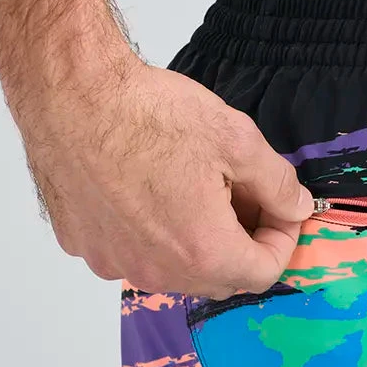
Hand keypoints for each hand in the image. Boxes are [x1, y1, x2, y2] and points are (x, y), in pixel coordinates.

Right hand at [11, 48, 311, 296]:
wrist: (68, 92)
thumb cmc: (149, 114)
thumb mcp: (237, 140)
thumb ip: (278, 184)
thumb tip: (297, 207)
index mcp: (204, 253)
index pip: (264, 273)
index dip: (281, 239)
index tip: (280, 208)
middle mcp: (158, 271)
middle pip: (219, 275)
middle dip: (240, 240)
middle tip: (240, 192)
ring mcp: (115, 262)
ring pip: (174, 267)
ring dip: (194, 239)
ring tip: (191, 186)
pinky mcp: (83, 244)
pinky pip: (130, 251)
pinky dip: (148, 231)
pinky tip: (145, 186)